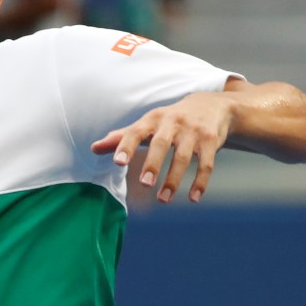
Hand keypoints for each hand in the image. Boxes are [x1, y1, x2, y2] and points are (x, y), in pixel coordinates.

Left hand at [91, 92, 233, 203]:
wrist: (212, 105)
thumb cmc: (171, 119)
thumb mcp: (148, 123)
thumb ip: (123, 137)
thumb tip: (93, 148)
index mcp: (153, 119)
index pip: (136, 132)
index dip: (126, 146)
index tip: (117, 162)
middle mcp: (173, 123)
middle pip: (161, 144)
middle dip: (152, 164)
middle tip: (144, 184)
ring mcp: (193, 132)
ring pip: (183, 158)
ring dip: (173, 180)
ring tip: (163, 199)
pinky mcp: (210, 141)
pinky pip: (206, 164)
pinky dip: (200, 182)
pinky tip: (193, 198)